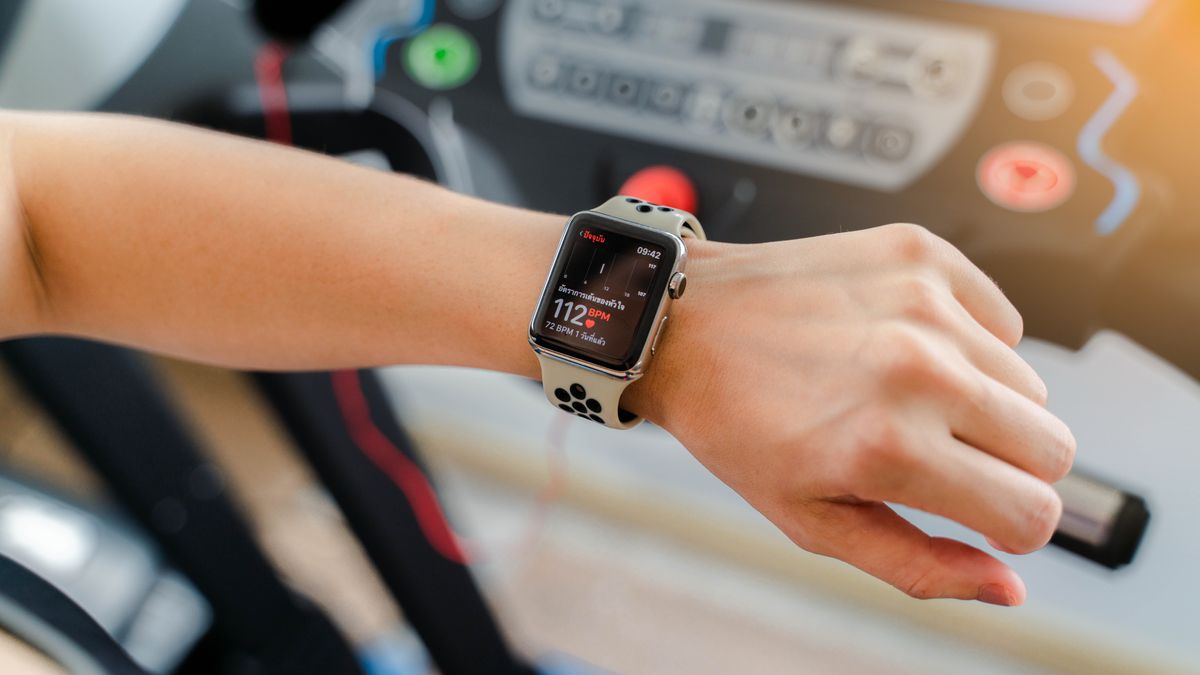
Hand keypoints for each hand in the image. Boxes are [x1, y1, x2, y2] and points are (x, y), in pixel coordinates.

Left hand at [632, 223, 1074, 604]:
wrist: (686, 323)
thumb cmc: (738, 426)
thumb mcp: (812, 521)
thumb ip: (918, 565)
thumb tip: (1008, 585)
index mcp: (890, 448)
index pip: (1034, 512)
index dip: (1008, 525)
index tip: (974, 511)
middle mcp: (919, 370)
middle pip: (1053, 447)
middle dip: (1009, 467)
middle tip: (939, 455)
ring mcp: (924, 303)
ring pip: (1030, 385)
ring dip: (984, 403)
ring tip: (905, 396)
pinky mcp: (922, 254)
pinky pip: (1003, 321)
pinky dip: (970, 342)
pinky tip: (904, 346)